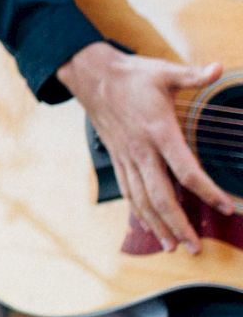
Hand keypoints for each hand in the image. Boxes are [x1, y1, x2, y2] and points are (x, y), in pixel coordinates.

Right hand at [59, 43, 232, 253]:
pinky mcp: (118, 158)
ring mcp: (127, 157)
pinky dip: (139, 212)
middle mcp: (141, 150)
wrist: (91, 77)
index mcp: (158, 131)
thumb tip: (217, 69)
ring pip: (142, 199)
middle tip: (195, 247)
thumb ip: (192, 75)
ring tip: (173, 246)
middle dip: (179, 224)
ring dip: (158, 225)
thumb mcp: (164, 71)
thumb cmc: (131, 75)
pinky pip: (128, 191)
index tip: (226, 207)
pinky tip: (149, 226)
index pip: (185, 170)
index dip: (207, 192)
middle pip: (160, 196)